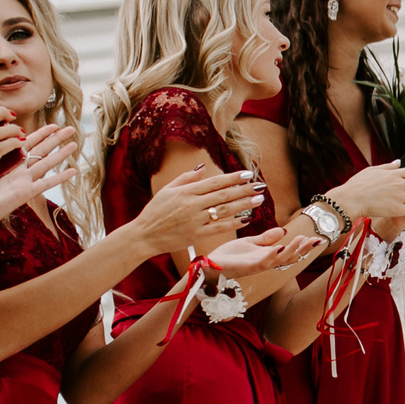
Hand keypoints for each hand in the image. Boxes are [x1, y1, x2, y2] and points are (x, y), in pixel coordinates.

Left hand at [0, 123, 78, 231]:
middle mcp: (18, 170)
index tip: (52, 124)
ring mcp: (24, 182)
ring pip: (46, 163)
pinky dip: (60, 177)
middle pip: (41, 151)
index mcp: (7, 162)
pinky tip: (73, 171)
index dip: (40, 133)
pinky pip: (45, 184)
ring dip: (61, 154)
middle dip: (55, 139)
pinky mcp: (25, 193)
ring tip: (74, 144)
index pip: (26, 143)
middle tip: (70, 128)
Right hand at [132, 162, 264, 250]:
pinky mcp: (195, 235)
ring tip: (259, 200)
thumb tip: (203, 167)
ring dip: (243, 205)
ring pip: (224, 211)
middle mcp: (191, 205)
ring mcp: (194, 220)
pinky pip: (219, 228)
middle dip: (244, 190)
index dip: (233, 178)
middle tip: (260, 186)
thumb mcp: (167, 191)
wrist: (143, 236)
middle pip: (223, 195)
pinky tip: (247, 219)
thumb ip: (186, 179)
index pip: (214, 182)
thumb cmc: (155, 212)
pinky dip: (234, 223)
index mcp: (185, 192)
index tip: (248, 174)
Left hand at [205, 226, 327, 277]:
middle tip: (317, 241)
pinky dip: (272, 255)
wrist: (209, 266)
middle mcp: (264, 263)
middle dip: (303, 250)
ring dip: (291, 251)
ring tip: (302, 241)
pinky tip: (279, 247)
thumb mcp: (250, 243)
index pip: (289, 251)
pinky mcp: (246, 267)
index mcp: (266, 256)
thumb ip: (266, 238)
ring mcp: (256, 266)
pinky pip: (262, 262)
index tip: (317, 239)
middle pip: (289, 257)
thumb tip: (284, 231)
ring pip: (279, 260)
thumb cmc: (227, 256)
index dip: (303, 246)